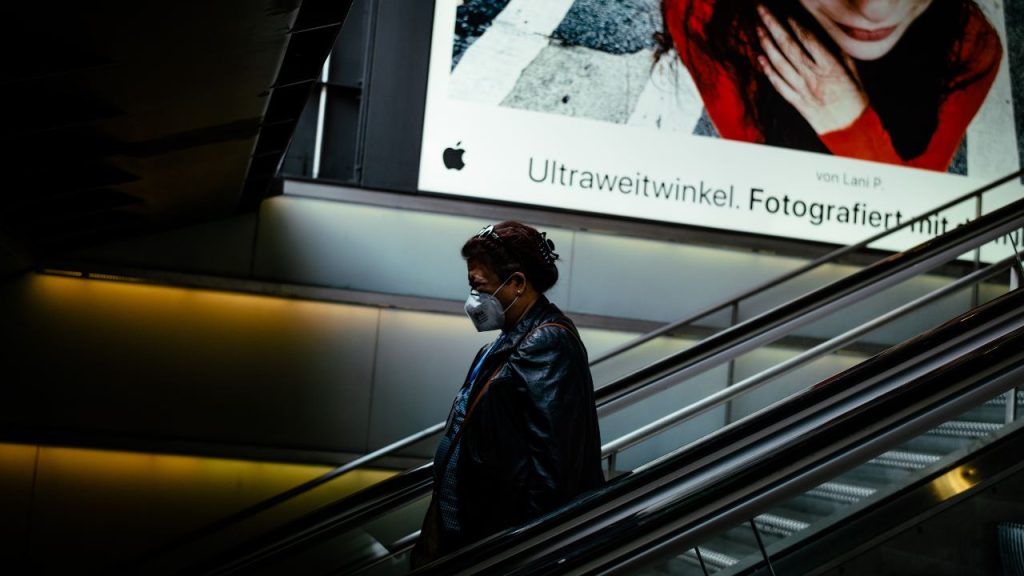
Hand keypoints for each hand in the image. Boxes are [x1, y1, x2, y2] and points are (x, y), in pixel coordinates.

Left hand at [756, 5, 867, 134]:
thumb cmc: (855, 100)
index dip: (795, 25)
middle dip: (773, 26)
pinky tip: (759, 59)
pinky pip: (778, 84)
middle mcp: (813, 75)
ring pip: (780, 63)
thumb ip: (840, 55)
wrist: (850, 130)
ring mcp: (802, 89)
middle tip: (761, 11)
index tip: (785, 13)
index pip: (809, 40)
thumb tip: (828, 37)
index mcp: (831, 66)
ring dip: (767, 45)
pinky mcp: (795, 101)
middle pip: (788, 46)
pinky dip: (768, 71)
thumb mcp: (854, 73)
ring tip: (758, 29)